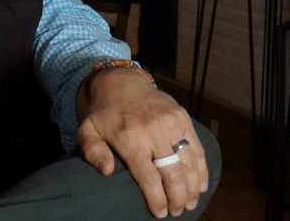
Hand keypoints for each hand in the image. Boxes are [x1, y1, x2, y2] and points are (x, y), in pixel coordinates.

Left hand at [76, 68, 208, 217]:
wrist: (120, 82)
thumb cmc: (104, 113)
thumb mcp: (88, 131)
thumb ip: (93, 152)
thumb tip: (107, 172)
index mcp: (129, 138)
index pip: (149, 177)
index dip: (157, 199)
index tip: (160, 213)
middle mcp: (153, 131)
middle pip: (172, 174)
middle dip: (177, 198)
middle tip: (177, 212)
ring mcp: (170, 123)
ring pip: (188, 163)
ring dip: (192, 188)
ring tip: (189, 204)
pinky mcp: (182, 117)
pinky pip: (197, 147)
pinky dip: (201, 169)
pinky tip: (200, 185)